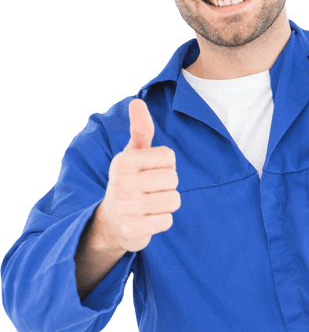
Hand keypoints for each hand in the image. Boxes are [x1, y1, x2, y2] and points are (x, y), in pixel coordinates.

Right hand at [97, 97, 180, 253]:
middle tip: (151, 191)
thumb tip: (138, 102)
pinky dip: (162, 221)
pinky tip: (148, 219)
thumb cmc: (129, 181)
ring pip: (173, 200)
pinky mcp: (133, 230)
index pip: (169, 157)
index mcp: (123, 161)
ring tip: (151, 204)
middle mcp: (121, 183)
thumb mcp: (132, 155)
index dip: (166, 165)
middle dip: (168, 186)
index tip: (151, 172)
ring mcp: (126, 208)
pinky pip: (167, 221)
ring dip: (167, 204)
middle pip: (173, 179)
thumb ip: (140, 130)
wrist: (111, 222)